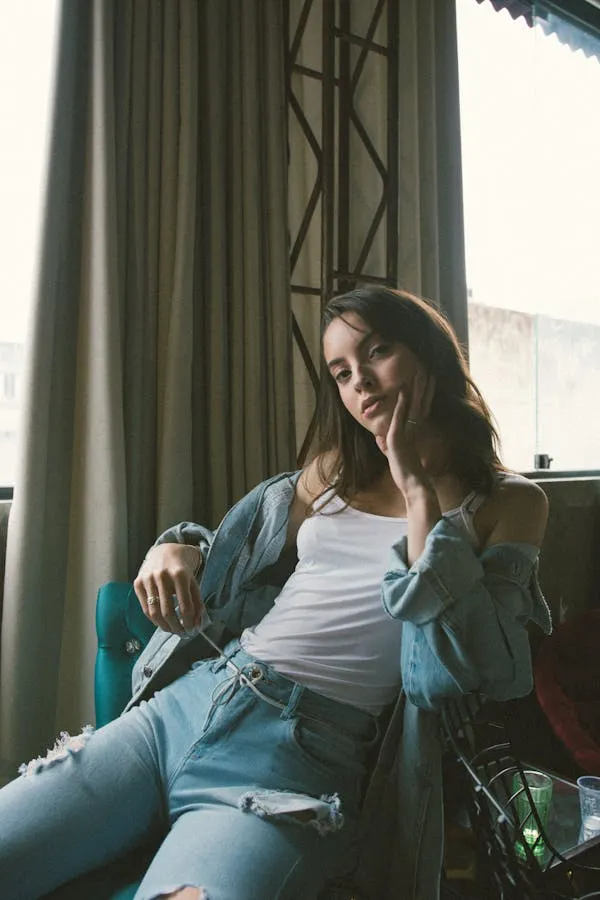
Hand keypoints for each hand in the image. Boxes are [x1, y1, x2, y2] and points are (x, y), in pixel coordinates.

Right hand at [133, 543, 203, 633]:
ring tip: (171, 630)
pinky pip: (145, 608)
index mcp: (179, 575)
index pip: (184, 606)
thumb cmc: (181, 570)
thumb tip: (196, 624)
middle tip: (180, 633)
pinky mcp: (138, 583)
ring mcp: (148, 579)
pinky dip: (153, 619)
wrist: (165, 552)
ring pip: (154, 612)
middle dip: (175, 627)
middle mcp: (162, 576)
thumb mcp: (193, 583)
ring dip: (163, 626)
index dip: (188, 622)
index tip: (190, 630)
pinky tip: (161, 622)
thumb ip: (197, 603)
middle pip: (167, 612)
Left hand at [375, 368, 435, 494]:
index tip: (426, 381)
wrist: (414, 486)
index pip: (418, 409)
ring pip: (413, 405)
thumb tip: (378, 438)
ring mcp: (407, 433)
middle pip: (420, 403)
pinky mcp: (399, 438)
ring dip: (416, 388)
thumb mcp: (392, 456)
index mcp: (413, 432)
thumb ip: (386, 445)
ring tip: (421, 372)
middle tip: (427, 369)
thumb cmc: (405, 474)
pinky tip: (402, 389)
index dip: (423, 395)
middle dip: (423, 386)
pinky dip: (401, 403)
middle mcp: (413, 430)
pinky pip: (400, 416)